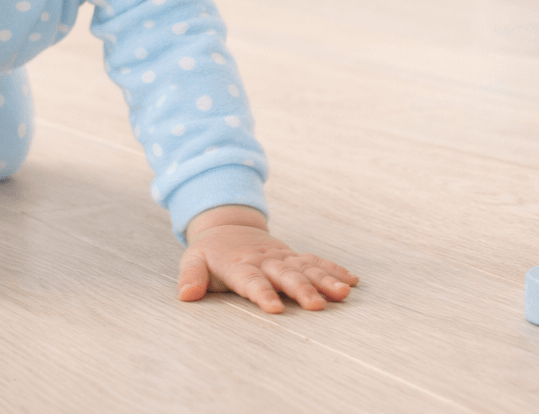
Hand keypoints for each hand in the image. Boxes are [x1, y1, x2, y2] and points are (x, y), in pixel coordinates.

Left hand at [177, 206, 358, 313]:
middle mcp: (265, 261)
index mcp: (239, 265)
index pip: (252, 281)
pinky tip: (352, 281)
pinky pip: (316, 261)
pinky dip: (334, 270)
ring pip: (306, 268)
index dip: (263, 294)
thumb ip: (191, 276)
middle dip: (302, 290)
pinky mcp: (294, 257)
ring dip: (325, 280)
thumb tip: (186, 295)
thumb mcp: (193, 260)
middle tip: (318, 306)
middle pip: (285, 276)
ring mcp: (282, 257)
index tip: (275, 309)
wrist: (229, 227)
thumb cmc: (210, 253)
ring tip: (343, 294)